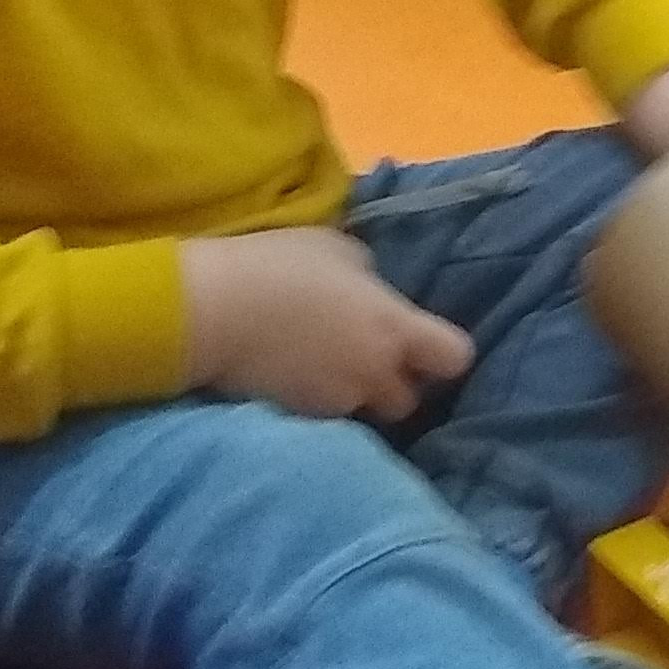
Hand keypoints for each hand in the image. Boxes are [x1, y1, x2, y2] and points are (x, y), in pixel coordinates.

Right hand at [179, 224, 471, 421]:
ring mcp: (338, 402)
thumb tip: (371, 290)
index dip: (443, 355)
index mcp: (394, 327)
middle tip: (364, 360)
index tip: (422, 346)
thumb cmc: (279, 265)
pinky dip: (315, 403)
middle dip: (392, 385)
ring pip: (363, 412)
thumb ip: (368, 277)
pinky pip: (324, 419)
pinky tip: (291, 379)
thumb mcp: (337, 248)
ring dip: (352, 396)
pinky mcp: (301, 419)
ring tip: (321, 369)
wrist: (213, 309)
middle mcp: (376, 373)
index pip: (456, 359)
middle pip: (409, 400)